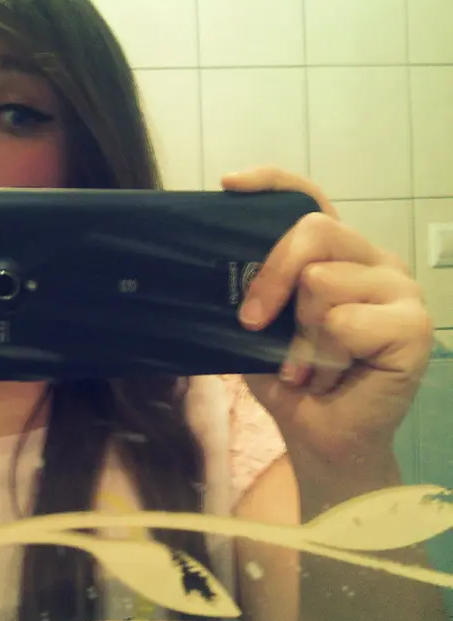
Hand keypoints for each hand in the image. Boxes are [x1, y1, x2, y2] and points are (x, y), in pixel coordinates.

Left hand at [222, 167, 432, 484]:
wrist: (320, 438)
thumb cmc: (291, 378)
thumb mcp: (259, 327)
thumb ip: (251, 292)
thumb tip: (206, 265)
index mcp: (337, 255)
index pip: (311, 198)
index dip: (271, 182)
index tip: (228, 185)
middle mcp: (373, 261)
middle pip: (313, 231)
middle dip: (270, 279)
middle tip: (252, 321)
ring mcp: (399, 290)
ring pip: (322, 281)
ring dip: (299, 335)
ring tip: (305, 364)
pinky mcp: (414, 326)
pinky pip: (344, 321)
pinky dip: (322, 357)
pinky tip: (328, 377)